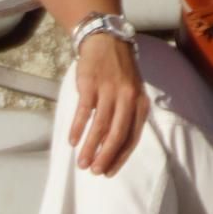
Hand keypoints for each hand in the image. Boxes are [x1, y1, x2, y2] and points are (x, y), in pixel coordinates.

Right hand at [68, 34, 147, 175]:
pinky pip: (84, 111)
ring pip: (100, 126)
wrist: (106, 40)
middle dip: (105, 156)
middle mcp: (127, 98)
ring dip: (89, 147)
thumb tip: (112, 147)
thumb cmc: (119, 72)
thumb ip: (126, 117)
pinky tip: (72, 141)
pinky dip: (78, 128)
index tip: (108, 172)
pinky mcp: (91, 84)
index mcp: (140, 103)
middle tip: (95, 172)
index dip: (120, 157)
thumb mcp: (131, 92)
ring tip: (81, 163)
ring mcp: (109, 90)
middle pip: (117, 134)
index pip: (132, 137)